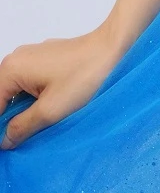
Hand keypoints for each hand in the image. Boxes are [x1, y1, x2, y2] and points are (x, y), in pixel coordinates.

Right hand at [0, 22, 125, 148]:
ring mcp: (32, 57)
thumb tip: (4, 140)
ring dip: (24, 110)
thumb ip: (21, 127)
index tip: (9, 143)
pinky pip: (31, 84)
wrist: (115, 49)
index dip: (0, 128)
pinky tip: (49, 111)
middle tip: (23, 139)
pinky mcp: (47, 59)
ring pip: (18, 92)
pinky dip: (35, 99)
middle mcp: (17, 59)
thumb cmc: (85, 75)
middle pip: (3, 98)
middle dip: (10, 119)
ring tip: (39, 126)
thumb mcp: (50, 111)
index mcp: (11, 69)